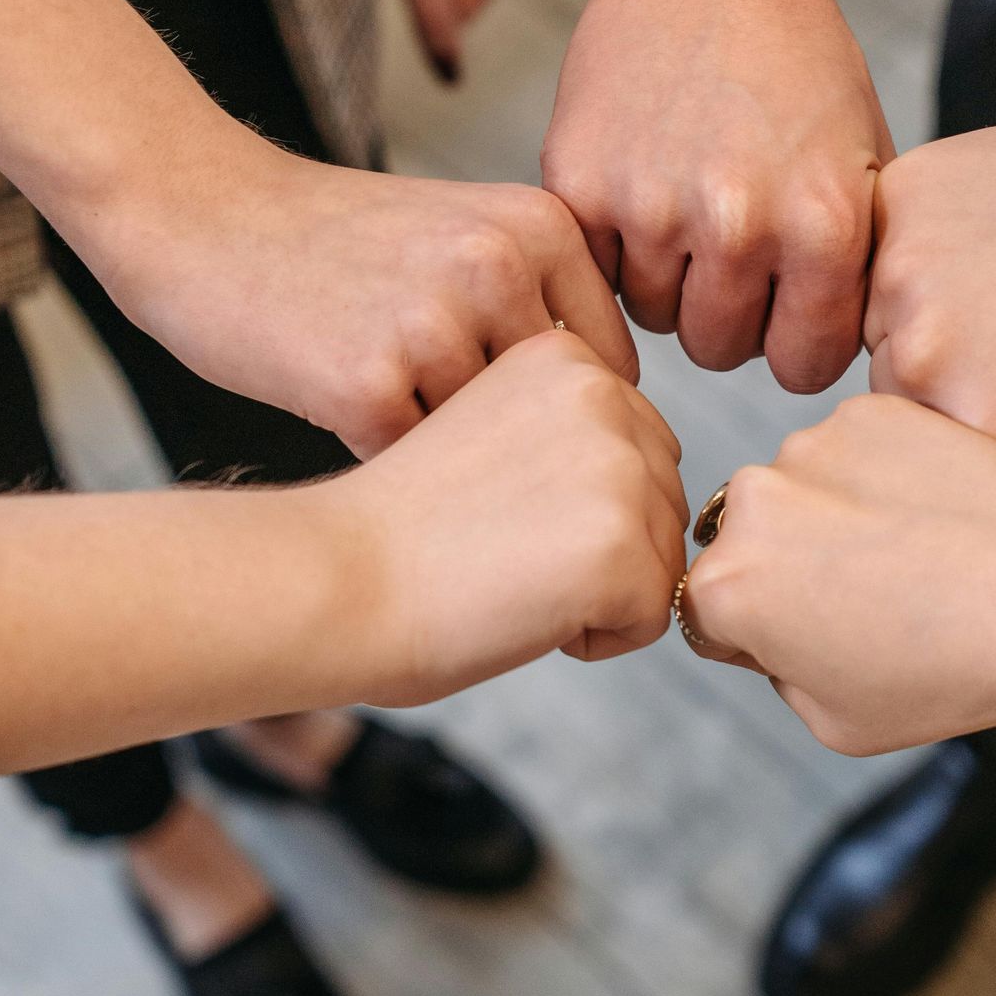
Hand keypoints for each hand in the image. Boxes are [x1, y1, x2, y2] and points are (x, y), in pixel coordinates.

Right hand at [99, 129, 637, 457]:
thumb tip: (621, 423)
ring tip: (389, 411)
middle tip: (447, 435)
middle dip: (508, 449)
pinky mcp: (366, 382)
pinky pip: (410, 466)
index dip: (561, 417)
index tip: (509, 421)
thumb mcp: (464, 234)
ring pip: (483, 450)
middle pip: (550, 419)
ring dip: (447, 460)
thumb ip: (544, 303)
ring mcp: (433, 324)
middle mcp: (500, 267)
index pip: (606, 371)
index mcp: (542, 227)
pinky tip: (342, 412)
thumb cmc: (336, 242)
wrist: (198, 214)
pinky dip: (385, 465)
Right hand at [328, 333, 689, 698]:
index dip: (574, 506)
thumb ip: (566, 433)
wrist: (332, 580)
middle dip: (598, 549)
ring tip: (502, 575)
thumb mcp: (490, 431)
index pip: (637, 449)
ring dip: (594, 593)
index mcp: (565, 356)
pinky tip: (516, 610)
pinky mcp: (624, 550)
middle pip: (662, 503)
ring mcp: (620, 471)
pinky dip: (592, 640)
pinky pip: (651, 619)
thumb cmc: (391, 528)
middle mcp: (604, 396)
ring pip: (660, 562)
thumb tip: (643, 482)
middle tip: (495, 550)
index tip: (491, 510)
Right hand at [545, 0, 892, 391]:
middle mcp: (740, 223)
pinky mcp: (579, 185)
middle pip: (722, 349)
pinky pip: (598, 273)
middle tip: (734, 244)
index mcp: (825, 223)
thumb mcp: (866, 161)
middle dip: (731, 312)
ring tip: (689, 203)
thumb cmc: (800, 64)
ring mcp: (652, 205)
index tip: (790, 305)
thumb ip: (856, 268)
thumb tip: (836, 361)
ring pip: (657, 318)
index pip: (805, 364)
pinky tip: (644, 185)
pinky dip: (618, 246)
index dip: (797, 339)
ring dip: (672, 279)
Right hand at [679, 395, 995, 751]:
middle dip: (789, 570)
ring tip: (918, 558)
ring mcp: (811, 445)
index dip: (762, 638)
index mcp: (726, 589)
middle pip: (745, 543)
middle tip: (876, 603)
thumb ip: (774, 671)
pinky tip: (937, 514)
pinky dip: (881, 475)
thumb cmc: (954, 673)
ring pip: (801, 490)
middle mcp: (750, 503)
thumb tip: (770, 621)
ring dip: (834, 517)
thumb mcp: (835, 721)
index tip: (826, 644)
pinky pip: (854, 449)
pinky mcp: (870, 409)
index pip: (706, 613)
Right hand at [865, 108, 995, 487]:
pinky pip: (876, 246)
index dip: (964, 441)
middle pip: (885, 393)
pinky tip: (994, 239)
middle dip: (934, 377)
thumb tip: (987, 578)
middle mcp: (928, 356)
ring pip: (874, 319)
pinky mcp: (900, 199)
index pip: (916, 468)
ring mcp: (907, 268)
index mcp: (983, 432)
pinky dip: (920, 245)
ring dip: (920, 311)